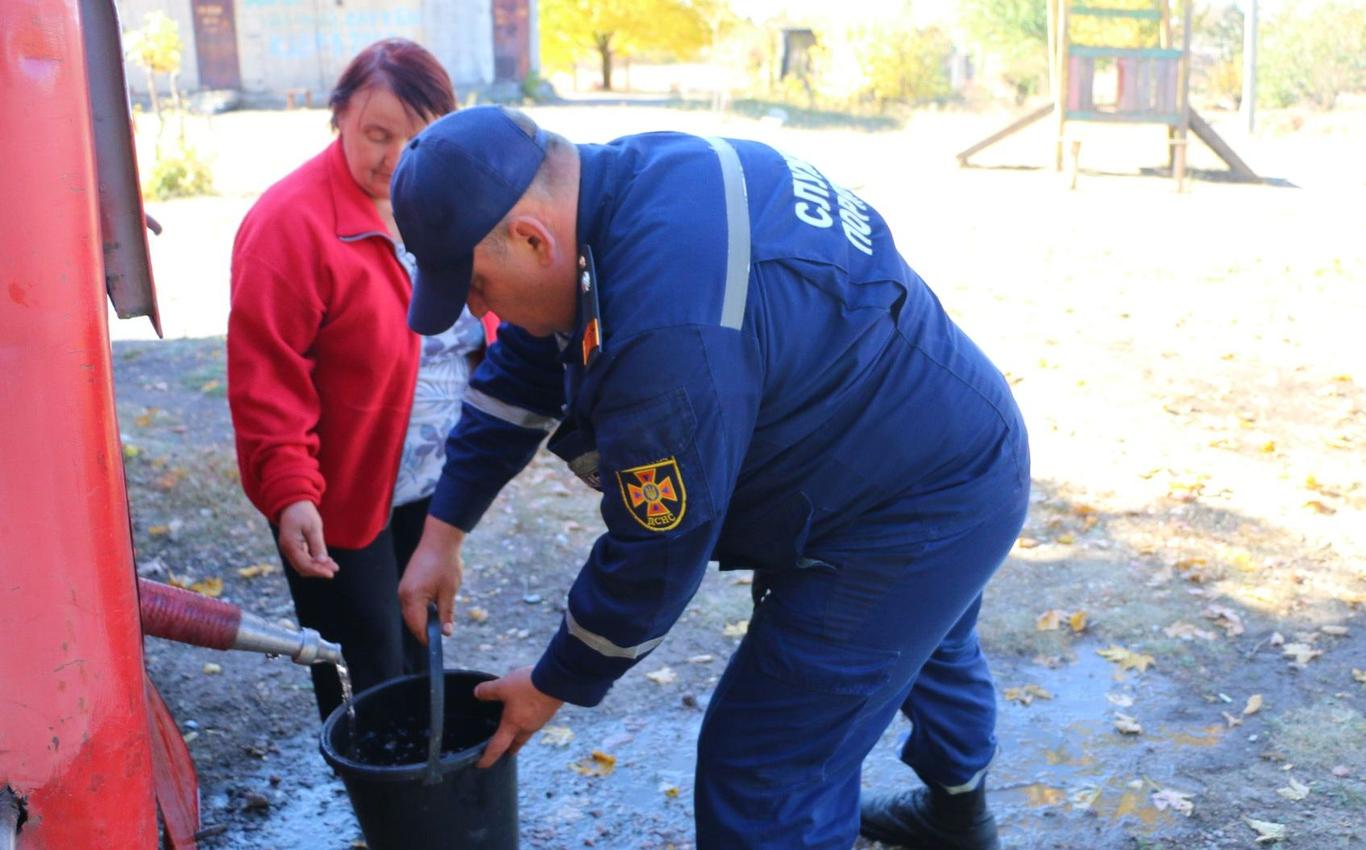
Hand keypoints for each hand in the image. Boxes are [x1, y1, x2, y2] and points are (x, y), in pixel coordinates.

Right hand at [277, 500, 337, 577]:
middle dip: (319, 570)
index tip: (332, 573)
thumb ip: (317, 545)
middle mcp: (286, 550)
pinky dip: (313, 561)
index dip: (318, 571)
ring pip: (302, 565)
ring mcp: (288, 549)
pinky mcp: (293, 546)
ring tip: (333, 566)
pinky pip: (302, 559)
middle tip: (335, 569)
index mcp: (290, 545)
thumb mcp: (313, 527)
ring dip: (317, 567)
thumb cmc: (303, 512)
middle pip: (302, 568)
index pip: (304, 565)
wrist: (293, 502)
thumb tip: (322, 562)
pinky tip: (326, 560)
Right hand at [399, 515, 465, 642]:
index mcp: (413, 598)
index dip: (426, 638)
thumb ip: (446, 614)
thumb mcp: (449, 592)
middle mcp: (403, 594)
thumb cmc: (445, 564)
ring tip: (438, 621)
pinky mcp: (406, 584)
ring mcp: (403, 588)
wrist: (439, 540)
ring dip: (423, 619)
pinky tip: (433, 607)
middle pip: (411, 621)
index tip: (436, 646)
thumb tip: (446, 632)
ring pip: (411, 612)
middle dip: (424, 629)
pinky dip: (421, 609)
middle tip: (440, 634)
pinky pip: (411, 603)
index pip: (416, 626)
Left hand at [473, 666, 563, 767]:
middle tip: (505, 750)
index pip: (497, 747)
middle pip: (516, 743)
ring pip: (527, 732)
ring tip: (515, 727)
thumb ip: (488, 690)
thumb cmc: (529, 686)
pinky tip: (528, 710)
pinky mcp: (548, 712)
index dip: (488, 758)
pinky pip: (535, 721)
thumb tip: (477, 693)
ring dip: (520, 733)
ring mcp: (540, 721)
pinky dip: (529, 720)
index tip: (481, 764)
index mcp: (513, 725)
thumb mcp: (503, 686)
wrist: (557, 680)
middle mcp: (527, 727)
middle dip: (509, 748)